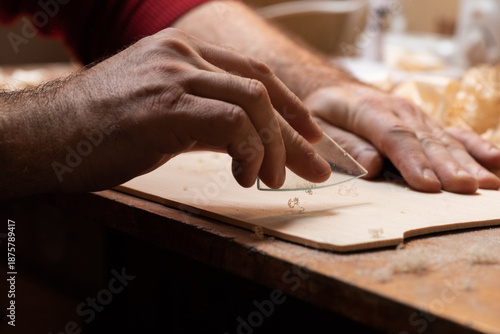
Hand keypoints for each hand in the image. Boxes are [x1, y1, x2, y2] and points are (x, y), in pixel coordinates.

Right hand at [55, 28, 330, 191]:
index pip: (253, 71)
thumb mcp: (155, 112)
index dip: (290, 104)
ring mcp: (173, 77)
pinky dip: (249, 153)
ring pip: (254, 102)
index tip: (310, 133)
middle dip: (296, 131)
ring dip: (275, 146)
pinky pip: (231, 124)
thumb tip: (240, 139)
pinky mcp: (164, 107)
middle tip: (316, 165)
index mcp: (180, 53)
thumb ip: (198, 114)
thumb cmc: (95, 131)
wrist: (41, 136)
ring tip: (273, 180)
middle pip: (262, 87)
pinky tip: (245, 177)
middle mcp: (181, 56)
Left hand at [304, 84, 499, 193]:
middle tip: (466, 189)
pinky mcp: (426, 123)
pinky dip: (475, 146)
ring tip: (486, 184)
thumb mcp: (320, 128)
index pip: (394, 137)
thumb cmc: (325, 113)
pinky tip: (495, 160)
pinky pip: (453, 134)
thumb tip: (372, 167)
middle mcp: (399, 110)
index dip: (412, 161)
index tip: (428, 185)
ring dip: (467, 162)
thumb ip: (345, 146)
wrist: (337, 90)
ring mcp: (416, 115)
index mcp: (368, 109)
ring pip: (444, 139)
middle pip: (426, 141)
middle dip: (447, 166)